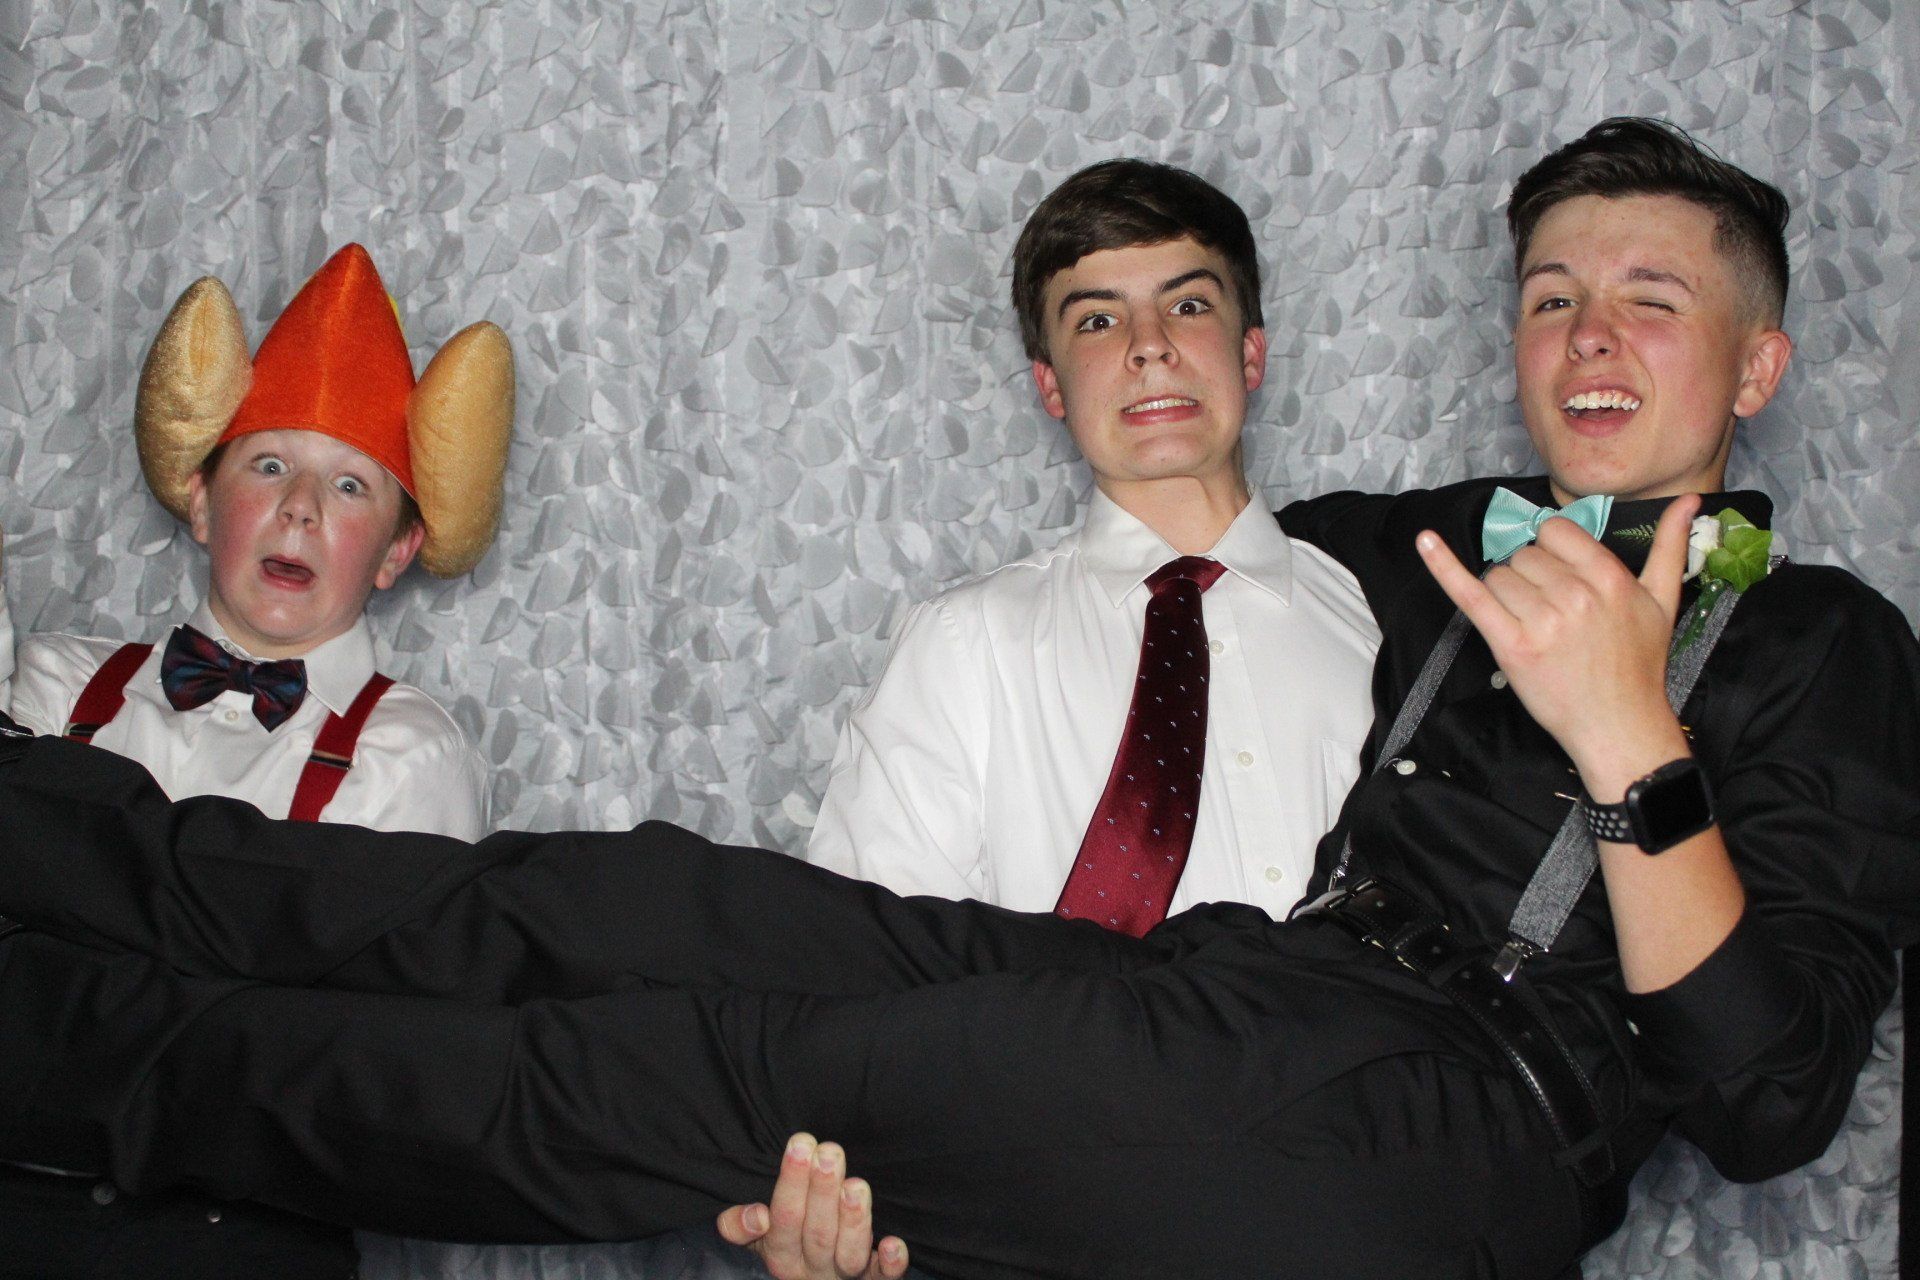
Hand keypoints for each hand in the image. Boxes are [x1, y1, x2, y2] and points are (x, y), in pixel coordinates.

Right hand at [716, 1133, 910, 1279]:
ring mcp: (843, 1277)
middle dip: (823, 1190)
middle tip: (829, 1153)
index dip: (791, 1183)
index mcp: (780, 1255)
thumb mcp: (755, 1235)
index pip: (783, 1220)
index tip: (801, 1145)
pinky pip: (883, 1278)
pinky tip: (894, 1243)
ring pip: (849, 1255)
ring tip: (856, 1186)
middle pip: (817, 1234)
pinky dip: (890, 1265)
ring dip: (853, 1221)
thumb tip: (757, 1215)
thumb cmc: (787, 1238)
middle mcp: (812, 1270)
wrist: (816, 1276)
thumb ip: (739, 1224)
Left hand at [1416, 494, 1699, 790]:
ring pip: (1499, 576)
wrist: (1619, 725)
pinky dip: (1444, 566)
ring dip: (1506, 596)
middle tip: (1551, 614)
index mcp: (1609, 577)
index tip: (1557, 574)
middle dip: (1530, 578)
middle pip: (1524, 556)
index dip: (1550, 550)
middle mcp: (1575, 594)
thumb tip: (1689, 502)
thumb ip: (1670, 546)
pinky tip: (1425, 541)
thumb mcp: (1663, 601)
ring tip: (1533, 626)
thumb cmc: (1640, 666)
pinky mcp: (1511, 645)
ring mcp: (1542, 620)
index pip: (1555, 532)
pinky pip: (1470, 594)